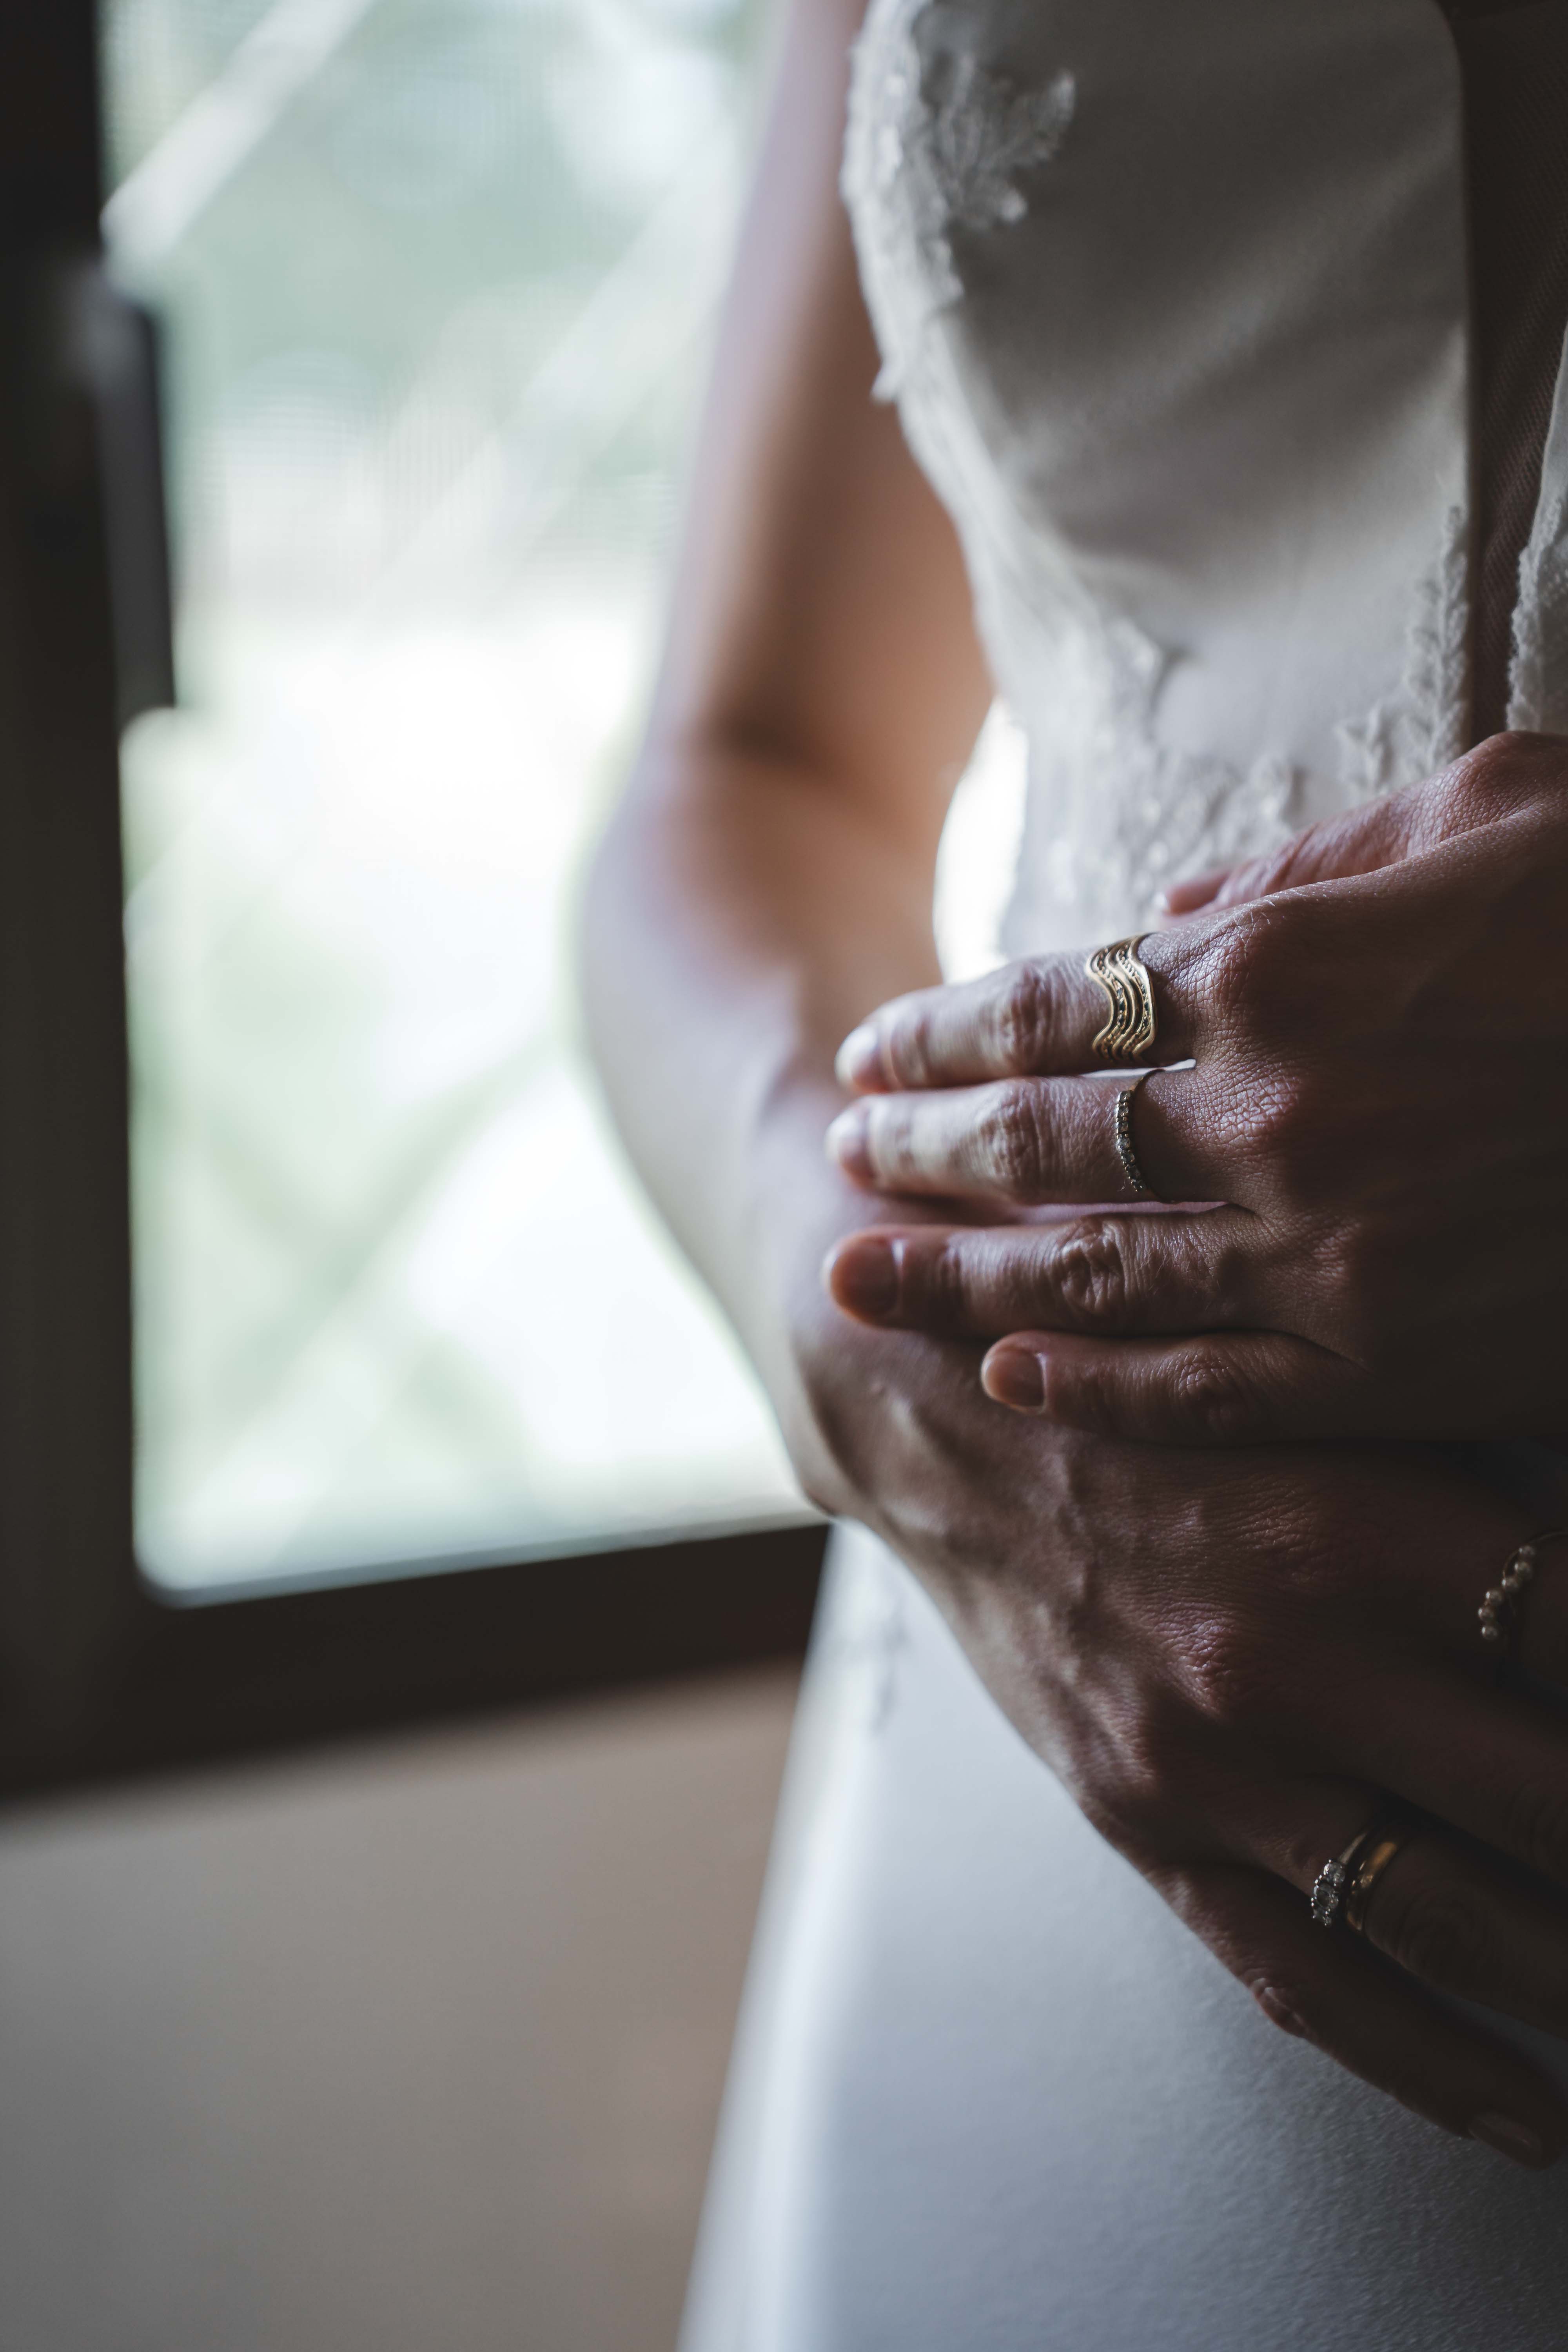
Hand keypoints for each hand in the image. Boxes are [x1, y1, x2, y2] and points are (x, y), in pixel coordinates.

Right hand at [795, 1264, 1567, 2163]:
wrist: (935, 1416)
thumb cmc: (1147, 1384)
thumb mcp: (1322, 1394)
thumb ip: (1477, 1483)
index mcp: (1359, 1522)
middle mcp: (1289, 1652)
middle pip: (1554, 1805)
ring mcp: (1209, 1756)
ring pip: (1450, 1918)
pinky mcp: (1145, 1821)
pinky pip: (1303, 1976)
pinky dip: (1431, 2063)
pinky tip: (1528, 2112)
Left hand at [821, 731, 1567, 1446]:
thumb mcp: (1495, 805)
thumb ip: (1312, 863)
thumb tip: (1165, 917)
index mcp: (1286, 970)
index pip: (1050, 1003)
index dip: (943, 1031)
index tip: (870, 1049)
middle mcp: (1273, 1118)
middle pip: (1039, 1141)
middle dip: (922, 1147)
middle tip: (835, 1154)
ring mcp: (1327, 1256)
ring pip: (1088, 1273)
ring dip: (958, 1270)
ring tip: (856, 1271)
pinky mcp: (1396, 1364)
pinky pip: (1208, 1389)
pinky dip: (1097, 1385)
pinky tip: (1007, 1373)